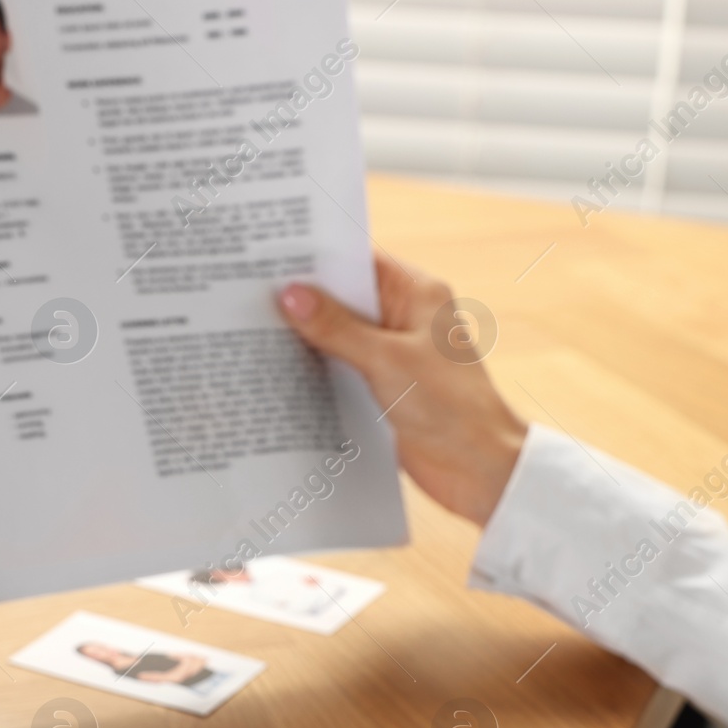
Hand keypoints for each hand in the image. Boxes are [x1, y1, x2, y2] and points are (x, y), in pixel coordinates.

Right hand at [278, 253, 527, 525]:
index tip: (270, 258)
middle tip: (248, 296)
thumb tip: (291, 295)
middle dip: (302, 300)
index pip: (357, 261)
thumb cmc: (450, 407)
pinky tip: (280, 372)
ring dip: (306, 338)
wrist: (479, 469)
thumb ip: (336, 327)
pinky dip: (317, 369)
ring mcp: (394, 352)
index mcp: (416, 293)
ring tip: (252, 331)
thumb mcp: (386, 360)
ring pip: (339, 334)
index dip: (316, 259)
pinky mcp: (384, 386)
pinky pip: (342, 367)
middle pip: (343, 297)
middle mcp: (405, 317)